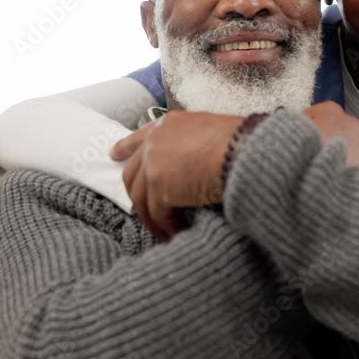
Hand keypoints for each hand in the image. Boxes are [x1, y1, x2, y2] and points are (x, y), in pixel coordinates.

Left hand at [110, 110, 242, 240]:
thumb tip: (195, 167)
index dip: (125, 148)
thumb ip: (194, 146)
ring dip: (152, 219)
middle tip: (143, 212)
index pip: (140, 137)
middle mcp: (156, 141)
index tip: (114, 155)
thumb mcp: (213, 133)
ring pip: (141, 199)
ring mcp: (154, 164)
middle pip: (133, 173)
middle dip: (136, 195)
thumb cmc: (242, 142)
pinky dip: (165, 227)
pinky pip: (157, 214)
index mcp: (170, 124)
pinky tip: (175, 234)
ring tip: (165, 233)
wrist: (244, 152)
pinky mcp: (159, 187)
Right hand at [302, 101, 358, 186]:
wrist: (314, 191)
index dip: (316, 128)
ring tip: (346, 172)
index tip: (308, 142)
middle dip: (336, 142)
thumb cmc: (294, 163)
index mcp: (328, 113)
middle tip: (324, 162)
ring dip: (358, 153)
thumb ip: (294, 130)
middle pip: (345, 130)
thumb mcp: (286, 140)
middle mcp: (351, 123)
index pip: (323, 113)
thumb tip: (294, 128)